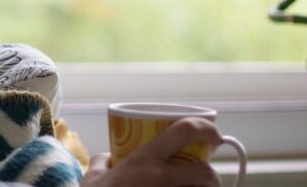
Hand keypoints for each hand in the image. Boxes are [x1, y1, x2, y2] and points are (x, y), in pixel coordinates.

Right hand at [80, 118, 221, 186]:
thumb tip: (108, 158)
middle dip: (210, 175)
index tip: (213, 134)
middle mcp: (162, 178)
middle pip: (206, 173)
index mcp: (145, 159)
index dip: (206, 128)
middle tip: (203, 175)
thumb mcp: (94, 177)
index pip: (185, 130)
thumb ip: (103, 162)